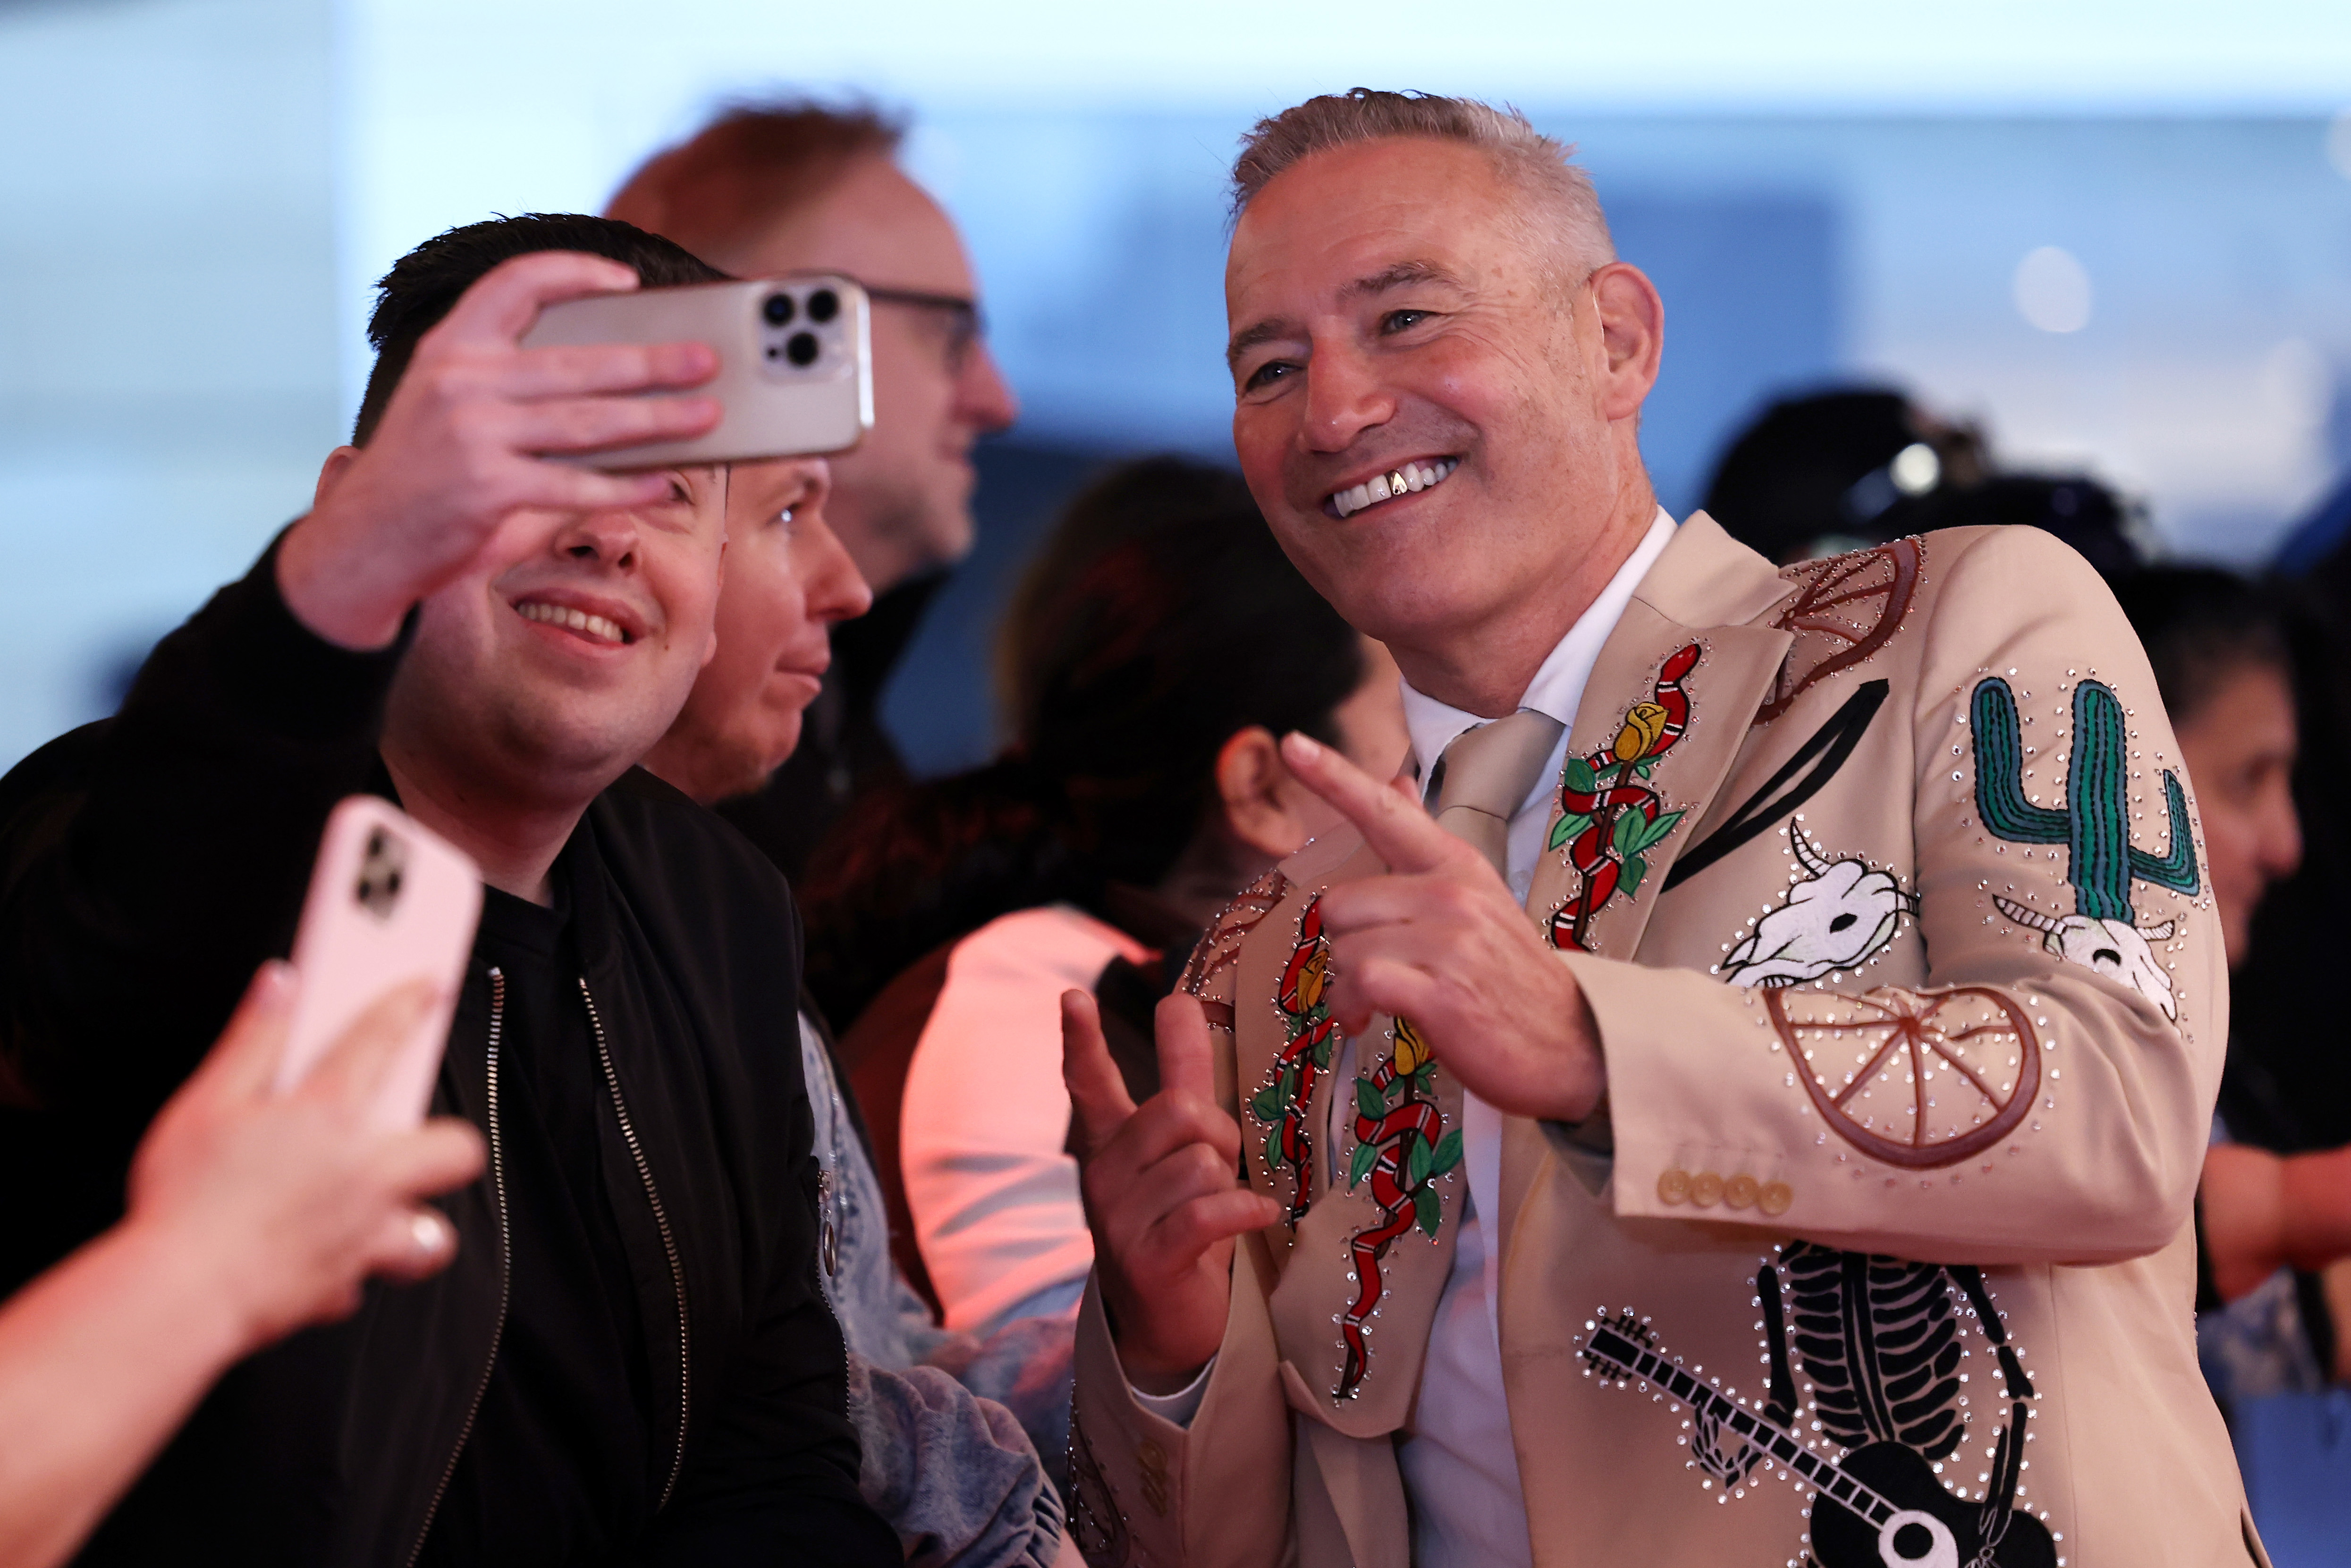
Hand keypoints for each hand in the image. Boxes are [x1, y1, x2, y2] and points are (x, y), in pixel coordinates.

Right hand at [126, 962, 486, 1354]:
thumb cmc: (184, 1201)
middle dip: (446, 1142)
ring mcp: (365, 1236)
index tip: (430, 987)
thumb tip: (280, 984)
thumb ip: (252, 1041)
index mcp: (327, 1118)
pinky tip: (316, 1263)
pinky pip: (364, 1280)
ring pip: (432, 1235)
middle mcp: (365, 1175)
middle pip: (457, 1148)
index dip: (410, 1005)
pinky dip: (346, 1274)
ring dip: (412, 1226)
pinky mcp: (346, 1287)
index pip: (383, 1040)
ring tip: (374, 1214)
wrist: (177, 1296)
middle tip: (408, 1141)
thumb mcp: (204, 1104)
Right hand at [278, 250, 722, 648]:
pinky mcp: (489, 489)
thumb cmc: (423, 474)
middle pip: (577, 362)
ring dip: (657, 420)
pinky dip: (625, 483)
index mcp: (450, 348)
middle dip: (651, 362)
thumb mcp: (448, 406)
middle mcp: (461, 382)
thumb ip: (510, 386)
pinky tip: (662, 480)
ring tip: (706, 415)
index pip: (515, 284)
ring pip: (588, 422)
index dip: (574, 273)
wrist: (364, 541)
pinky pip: (577, 484)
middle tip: (705, 360)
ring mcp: (474, 434)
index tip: (627, 279)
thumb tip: (614, 386)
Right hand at [1063, 989, 1279, 1392]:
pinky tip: (1258, 1216)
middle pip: (1178, 1112)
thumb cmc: (1182, 1224)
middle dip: (1220, 1133)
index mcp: (1109, 1143)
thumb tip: (1179, 1001)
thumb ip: (1183, 1076)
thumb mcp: (1183, 1146)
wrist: (1169, 1326)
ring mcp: (1118, 1220)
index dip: (1081, 1040)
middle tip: (1223, 1168)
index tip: (1073, 997)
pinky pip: (1207, 1213)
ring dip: (1231, 1183)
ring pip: (1199, 1163)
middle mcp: (1103, 1176)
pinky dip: (1244, 1211)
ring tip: (1226, 1207)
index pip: (1088, 1082)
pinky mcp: (1145, 1260)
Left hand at [1280, 730, 1605, 1122]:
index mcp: (1457, 865)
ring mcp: (1449, 942)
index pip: (1386, 812)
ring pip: (1345, 947)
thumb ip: (1424, 845)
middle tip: (1377, 971)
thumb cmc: (1511, 976)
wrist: (1573, 1043)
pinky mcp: (1441, 992)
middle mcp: (1452, 894)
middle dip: (1346, 945)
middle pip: (1340, 902)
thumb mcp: (1477, 898)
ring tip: (1381, 1001)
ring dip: (1348, 984)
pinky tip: (1370, 1018)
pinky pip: (1359, 982)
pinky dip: (1352, 1006)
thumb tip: (1394, 782)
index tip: (1294, 745)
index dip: (1334, 777)